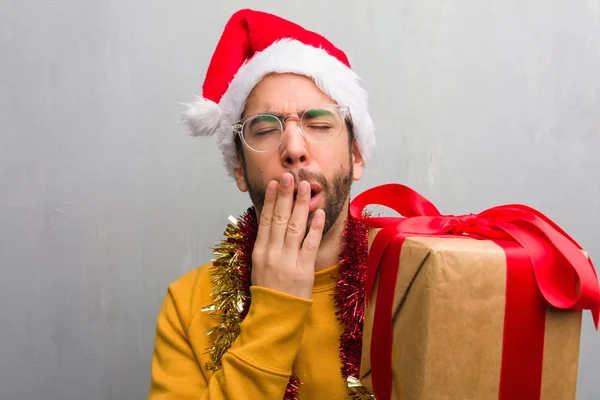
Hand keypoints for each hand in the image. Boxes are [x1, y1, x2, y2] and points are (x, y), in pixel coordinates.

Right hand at [251, 172, 325, 298]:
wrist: (274, 317)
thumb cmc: (268, 291)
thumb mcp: (259, 266)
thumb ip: (266, 244)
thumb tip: (271, 220)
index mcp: (259, 251)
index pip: (266, 219)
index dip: (271, 200)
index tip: (275, 183)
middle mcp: (272, 253)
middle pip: (280, 218)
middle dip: (286, 195)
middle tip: (290, 176)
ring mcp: (288, 261)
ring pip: (295, 227)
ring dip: (301, 204)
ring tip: (306, 187)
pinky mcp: (303, 270)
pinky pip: (310, 244)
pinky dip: (315, 227)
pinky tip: (319, 212)